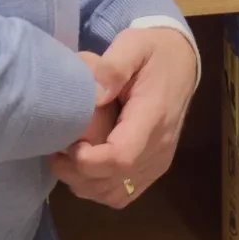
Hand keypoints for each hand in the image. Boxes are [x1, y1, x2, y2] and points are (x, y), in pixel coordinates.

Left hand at [50, 28, 196, 208]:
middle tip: (56, 151)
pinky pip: (124, 194)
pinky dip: (99, 189)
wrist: (181, 60)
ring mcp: (158, 161)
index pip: (121, 157)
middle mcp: (159, 147)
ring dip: (85, 185)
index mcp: (153, 117)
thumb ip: (113, 67)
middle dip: (77, 174)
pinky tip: (86, 168)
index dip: (89, 161)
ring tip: (67, 159)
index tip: (67, 144)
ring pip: (116, 195)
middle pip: (114, 182)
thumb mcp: (133, 44)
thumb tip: (93, 96)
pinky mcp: (154, 167)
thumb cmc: (153, 50)